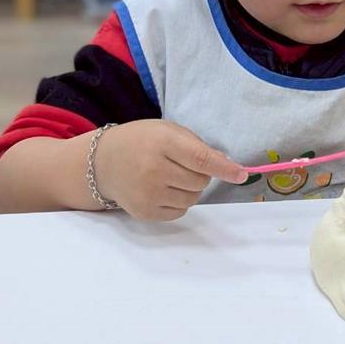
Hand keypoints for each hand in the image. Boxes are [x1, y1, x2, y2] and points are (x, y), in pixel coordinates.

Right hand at [93, 120, 247, 220]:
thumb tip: (226, 164)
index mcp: (162, 143)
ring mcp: (148, 194)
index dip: (224, 168)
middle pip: (201, 181)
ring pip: (193, 198)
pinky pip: (180, 211)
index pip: (200, 158)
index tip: (242, 174)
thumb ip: (197, 145)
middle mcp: (154, 170)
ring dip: (191, 188)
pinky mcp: (145, 212)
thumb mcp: (168, 131)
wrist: (102, 162)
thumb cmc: (141, 141)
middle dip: (202, 174)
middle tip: (183, 165)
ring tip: (171, 176)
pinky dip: (179, 201)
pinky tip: (162, 188)